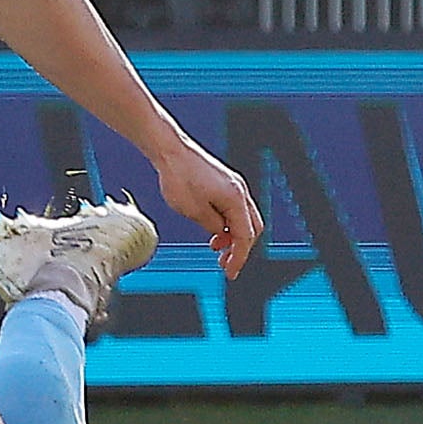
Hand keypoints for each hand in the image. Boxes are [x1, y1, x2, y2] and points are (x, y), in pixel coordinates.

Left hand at [149, 130, 263, 279]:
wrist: (171, 151)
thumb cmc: (178, 176)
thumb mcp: (193, 211)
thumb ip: (212, 226)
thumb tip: (222, 235)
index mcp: (236, 200)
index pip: (245, 237)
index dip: (239, 257)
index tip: (231, 272)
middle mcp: (241, 192)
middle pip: (252, 229)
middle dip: (240, 248)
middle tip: (225, 263)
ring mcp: (235, 186)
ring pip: (244, 219)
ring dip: (232, 235)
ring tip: (215, 246)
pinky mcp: (226, 183)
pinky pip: (234, 209)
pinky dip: (228, 223)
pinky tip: (214, 229)